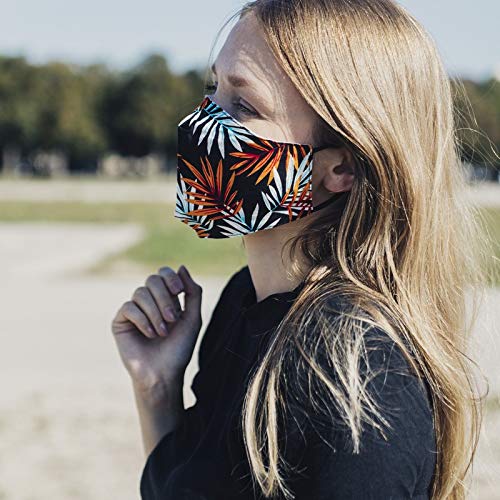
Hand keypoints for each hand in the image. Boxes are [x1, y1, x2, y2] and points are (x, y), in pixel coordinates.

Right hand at [111, 265, 202, 396]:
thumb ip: (193, 293)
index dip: (170, 277)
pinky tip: (150, 334)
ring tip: (163, 332)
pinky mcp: (120, 322)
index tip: (179, 291)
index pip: (163, 273)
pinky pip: (129, 307)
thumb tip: (181, 266)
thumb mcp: (193, 318)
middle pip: (152, 279)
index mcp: (166, 298)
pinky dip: (142, 320)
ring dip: (155, 312)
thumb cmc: (179, 348)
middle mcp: (149, 301)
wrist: (164, 373)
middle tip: (173, 318)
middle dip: (165, 298)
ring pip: (140, 293)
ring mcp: (133, 310)